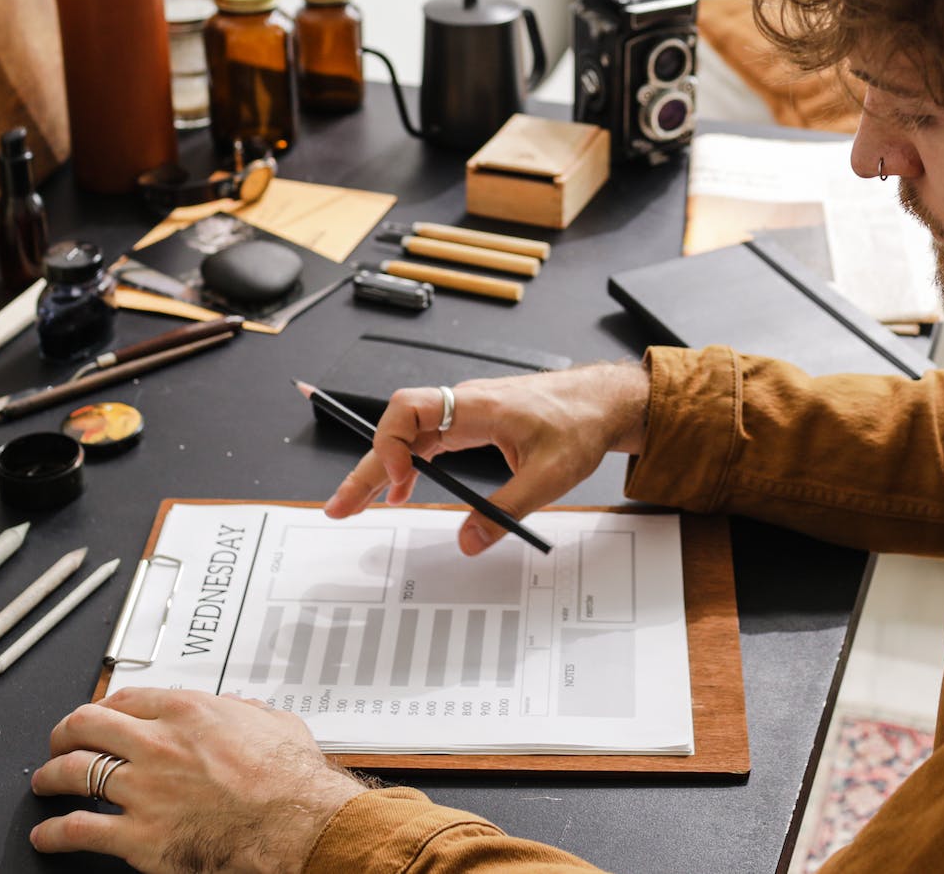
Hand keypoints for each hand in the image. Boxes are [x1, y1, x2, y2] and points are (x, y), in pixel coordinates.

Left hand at [31, 687, 365, 873]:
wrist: (296, 824)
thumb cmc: (291, 779)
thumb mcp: (274, 722)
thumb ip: (246, 712)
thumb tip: (239, 709)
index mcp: (188, 712)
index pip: (125, 698)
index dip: (104, 706)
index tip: (99, 715)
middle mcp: (157, 745)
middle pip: (87, 725)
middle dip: (66, 732)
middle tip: (61, 740)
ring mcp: (143, 790)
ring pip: (74, 772)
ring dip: (51, 776)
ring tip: (45, 781)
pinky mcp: (140, 836)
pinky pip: (81, 829)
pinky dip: (55, 832)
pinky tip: (47, 835)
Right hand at [321, 362, 649, 553]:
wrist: (603, 402)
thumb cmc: (580, 423)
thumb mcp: (549, 476)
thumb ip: (507, 510)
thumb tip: (469, 540)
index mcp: (478, 406)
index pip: (411, 408)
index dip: (391, 442)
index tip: (398, 481)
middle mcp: (464, 404)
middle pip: (398, 429)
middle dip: (366, 468)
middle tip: (341, 506)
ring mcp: (466, 412)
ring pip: (408, 436)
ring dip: (382, 468)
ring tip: (360, 504)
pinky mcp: (472, 423)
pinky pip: (427, 440)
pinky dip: (409, 464)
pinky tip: (403, 488)